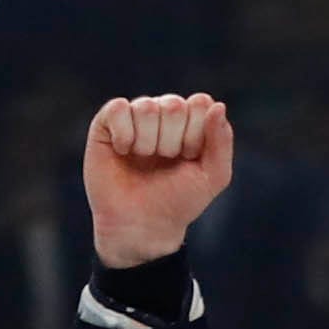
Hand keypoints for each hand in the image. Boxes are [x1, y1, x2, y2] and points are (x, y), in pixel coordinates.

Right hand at [84, 93, 234, 268]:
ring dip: (148, 143)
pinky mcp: (106, 122)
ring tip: (144, 160)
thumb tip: (218, 105)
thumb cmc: (178, 201)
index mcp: (190, 120)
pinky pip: (119, 108)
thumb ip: (222, 141)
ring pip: (147, 107)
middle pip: (174, 105)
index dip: (196, 135)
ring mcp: (135, 116)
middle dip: (172, 142)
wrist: (143, 225)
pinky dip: (125, 135)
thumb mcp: (213, 177)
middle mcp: (162, 113)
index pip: (200, 103)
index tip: (190, 158)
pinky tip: (123, 152)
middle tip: (165, 162)